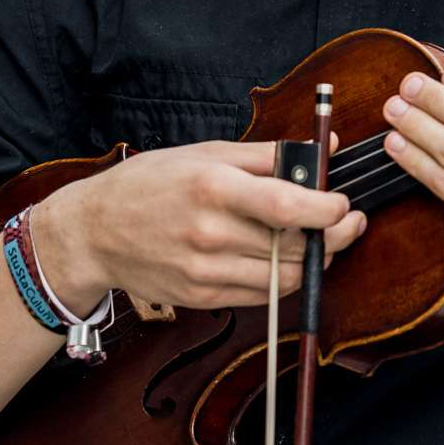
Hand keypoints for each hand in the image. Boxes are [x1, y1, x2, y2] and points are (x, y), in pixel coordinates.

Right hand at [32, 136, 365, 313]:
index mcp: (213, 187)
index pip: (287, 207)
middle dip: (333, 237)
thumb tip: (322, 147)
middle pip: (293, 247)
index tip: (344, 203)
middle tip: (350, 223)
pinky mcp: (202, 297)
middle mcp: (210, 233)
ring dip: (314, 261)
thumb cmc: (149, 183)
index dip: (326, 210)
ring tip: (323, 240)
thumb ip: (267, 154)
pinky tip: (287, 258)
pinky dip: (283, 279)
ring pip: (284, 278)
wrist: (93, 233)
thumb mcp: (205, 152)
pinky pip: (261, 295)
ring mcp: (205, 271)